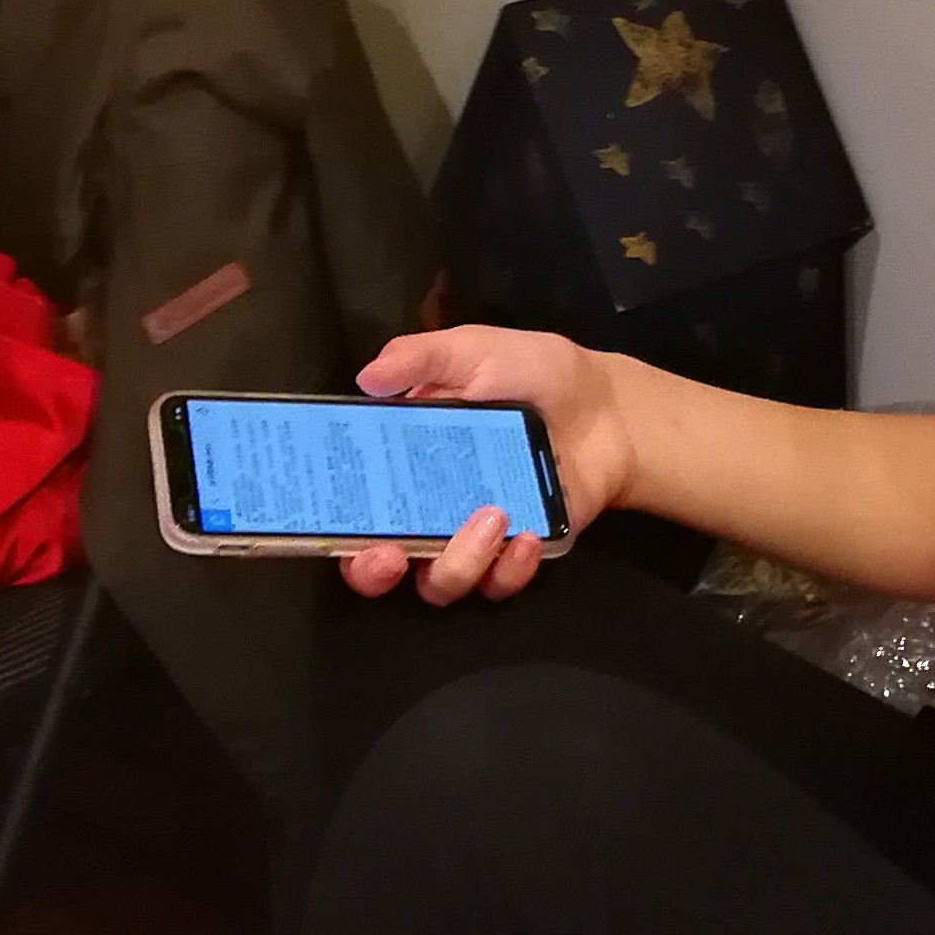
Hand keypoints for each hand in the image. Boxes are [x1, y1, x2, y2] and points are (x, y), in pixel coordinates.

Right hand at [342, 324, 635, 605]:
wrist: (608, 407)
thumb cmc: (535, 374)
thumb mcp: (476, 350)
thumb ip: (422, 357)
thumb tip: (367, 377)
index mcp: (405, 458)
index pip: (352, 499)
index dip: (329, 519)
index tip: (326, 520)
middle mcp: (427, 506)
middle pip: (377, 563)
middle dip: (372, 570)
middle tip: (389, 554)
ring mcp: (472, 538)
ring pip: (438, 582)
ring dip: (457, 561)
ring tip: (493, 516)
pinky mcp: (517, 556)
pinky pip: (497, 584)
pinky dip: (509, 568)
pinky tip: (527, 535)